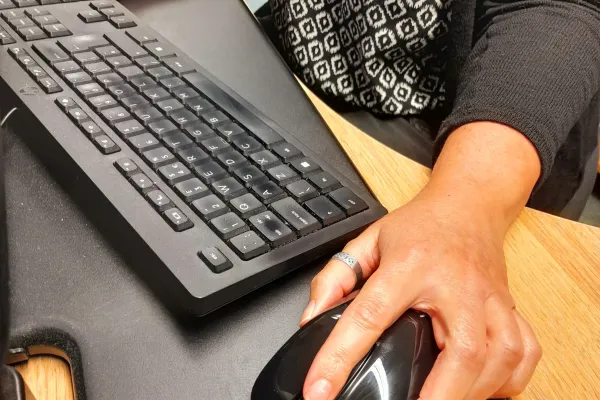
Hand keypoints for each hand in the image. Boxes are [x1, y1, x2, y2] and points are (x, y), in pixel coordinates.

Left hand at [300, 192, 541, 399]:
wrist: (469, 204)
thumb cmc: (420, 225)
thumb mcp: (367, 241)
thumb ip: (335, 277)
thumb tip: (312, 319)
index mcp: (410, 266)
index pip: (369, 316)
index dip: (340, 358)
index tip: (320, 390)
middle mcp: (456, 285)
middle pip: (462, 350)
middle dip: (440, 396)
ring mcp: (490, 298)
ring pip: (500, 357)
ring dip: (475, 392)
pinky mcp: (511, 307)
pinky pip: (524, 353)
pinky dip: (509, 381)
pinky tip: (484, 388)